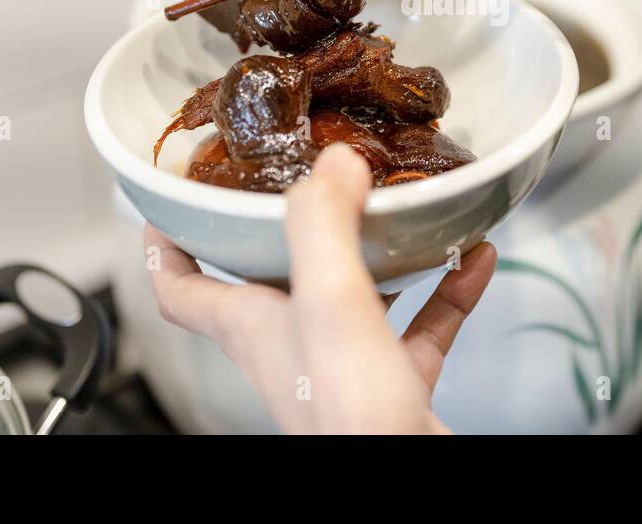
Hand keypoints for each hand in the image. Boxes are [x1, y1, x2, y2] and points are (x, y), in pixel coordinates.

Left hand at [146, 143, 496, 433]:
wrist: (406, 475)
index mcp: (253, 326)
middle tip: (305, 180)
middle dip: (284, 229)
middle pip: (267, 281)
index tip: (174, 200)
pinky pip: (420, 326)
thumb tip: (332, 166)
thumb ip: (323, 228)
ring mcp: (343, 366)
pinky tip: (473, 259)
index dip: (168, 245)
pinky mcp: (394, 385)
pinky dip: (444, 290)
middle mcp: (290, 344)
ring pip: (351, 296)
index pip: (182, 288)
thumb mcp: (330, 304)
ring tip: (403, 209)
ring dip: (377, 252)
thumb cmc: (353, 419)